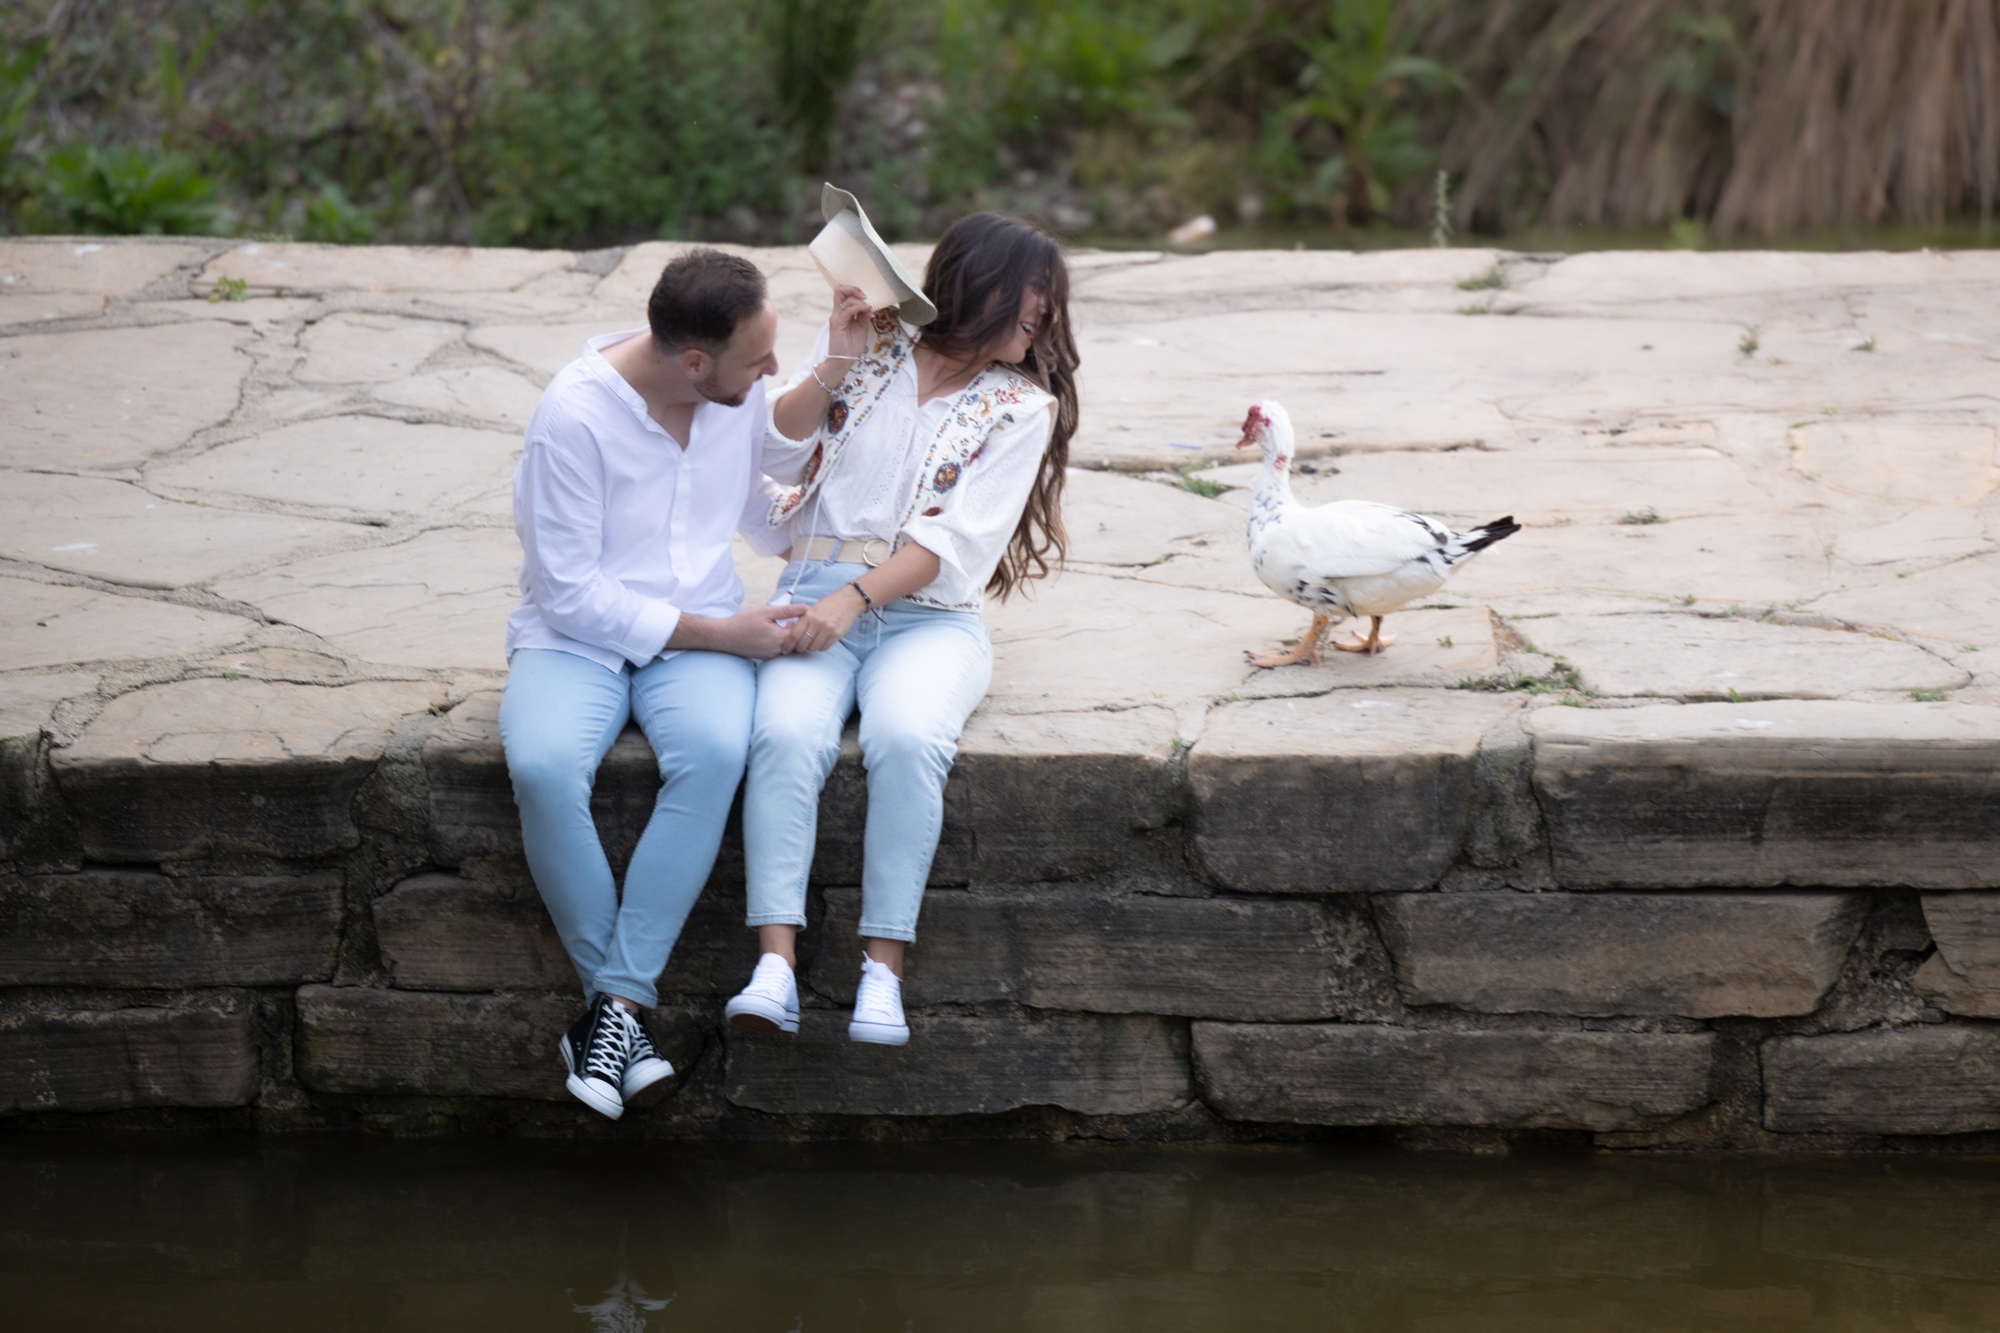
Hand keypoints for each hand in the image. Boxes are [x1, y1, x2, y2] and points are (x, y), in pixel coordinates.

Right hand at [676, 604, 808, 660]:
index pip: (803, 633)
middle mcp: (778, 650)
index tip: (800, 614)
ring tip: (784, 624)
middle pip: (797, 642)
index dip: (804, 623)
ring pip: (788, 647)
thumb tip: (805, 607)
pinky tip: (774, 631)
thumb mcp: (766, 611)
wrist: (724, 636)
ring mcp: (771, 655)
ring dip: (789, 637)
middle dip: (798, 631)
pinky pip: (779, 650)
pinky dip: (780, 642)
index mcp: (780, 638)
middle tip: (793, 619)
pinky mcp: (765, 657)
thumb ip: (787, 611)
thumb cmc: (743, 622)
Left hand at [781, 585, 864, 653]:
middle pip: (802, 644)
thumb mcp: (812, 609)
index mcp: (808, 615)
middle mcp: (817, 623)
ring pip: (813, 648)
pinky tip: (820, 642)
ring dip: (810, 648)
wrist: (847, 601)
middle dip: (798, 649)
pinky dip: (820, 647)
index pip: (794, 635)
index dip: (788, 644)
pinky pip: (824, 647)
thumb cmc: (828, 605)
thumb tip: (791, 634)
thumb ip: (802, 620)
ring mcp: (827, 629)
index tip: (785, 649)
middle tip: (798, 649)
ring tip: (811, 644)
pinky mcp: (836, 635)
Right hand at [827, 284, 872, 361]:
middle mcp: (838, 312)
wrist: (845, 359)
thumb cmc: (852, 345)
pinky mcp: (837, 323)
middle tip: (865, 296)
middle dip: (853, 289)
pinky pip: (848, 310)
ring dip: (860, 301)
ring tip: (869, 308)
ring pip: (844, 297)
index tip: (867, 299)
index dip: (855, 292)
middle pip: (839, 290)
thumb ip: (863, 315)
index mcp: (843, 312)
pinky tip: (867, 309)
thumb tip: (868, 304)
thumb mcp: (862, 327)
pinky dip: (859, 307)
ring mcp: (836, 317)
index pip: (844, 294)